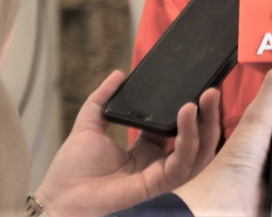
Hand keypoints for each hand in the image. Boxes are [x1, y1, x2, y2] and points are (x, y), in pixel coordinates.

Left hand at [35, 70, 221, 216]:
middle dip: (209, 114)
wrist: (59, 197)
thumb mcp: (89, 125)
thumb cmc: (71, 171)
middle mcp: (158, 162)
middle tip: (213, 90)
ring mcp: (161, 175)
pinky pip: (182, 162)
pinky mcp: (158, 185)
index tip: (199, 88)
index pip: (179, 127)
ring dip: (206, 124)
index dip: (192, 109)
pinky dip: (189, 138)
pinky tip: (186, 115)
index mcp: (146, 150)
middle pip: (196, 139)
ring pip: (198, 151)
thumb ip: (102, 99)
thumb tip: (118, 74)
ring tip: (206, 98)